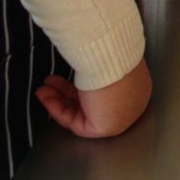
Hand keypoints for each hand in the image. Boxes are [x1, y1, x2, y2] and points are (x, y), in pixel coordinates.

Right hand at [34, 57, 151, 138]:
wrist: (112, 56)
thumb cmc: (112, 51)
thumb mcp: (102, 58)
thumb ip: (95, 66)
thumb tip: (82, 61)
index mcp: (136, 84)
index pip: (106, 92)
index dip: (81, 87)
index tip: (65, 79)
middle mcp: (130, 102)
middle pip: (92, 103)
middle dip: (66, 92)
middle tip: (50, 83)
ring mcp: (120, 116)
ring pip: (82, 112)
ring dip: (58, 99)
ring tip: (43, 88)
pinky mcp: (105, 128)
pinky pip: (76, 122)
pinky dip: (58, 109)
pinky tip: (45, 97)